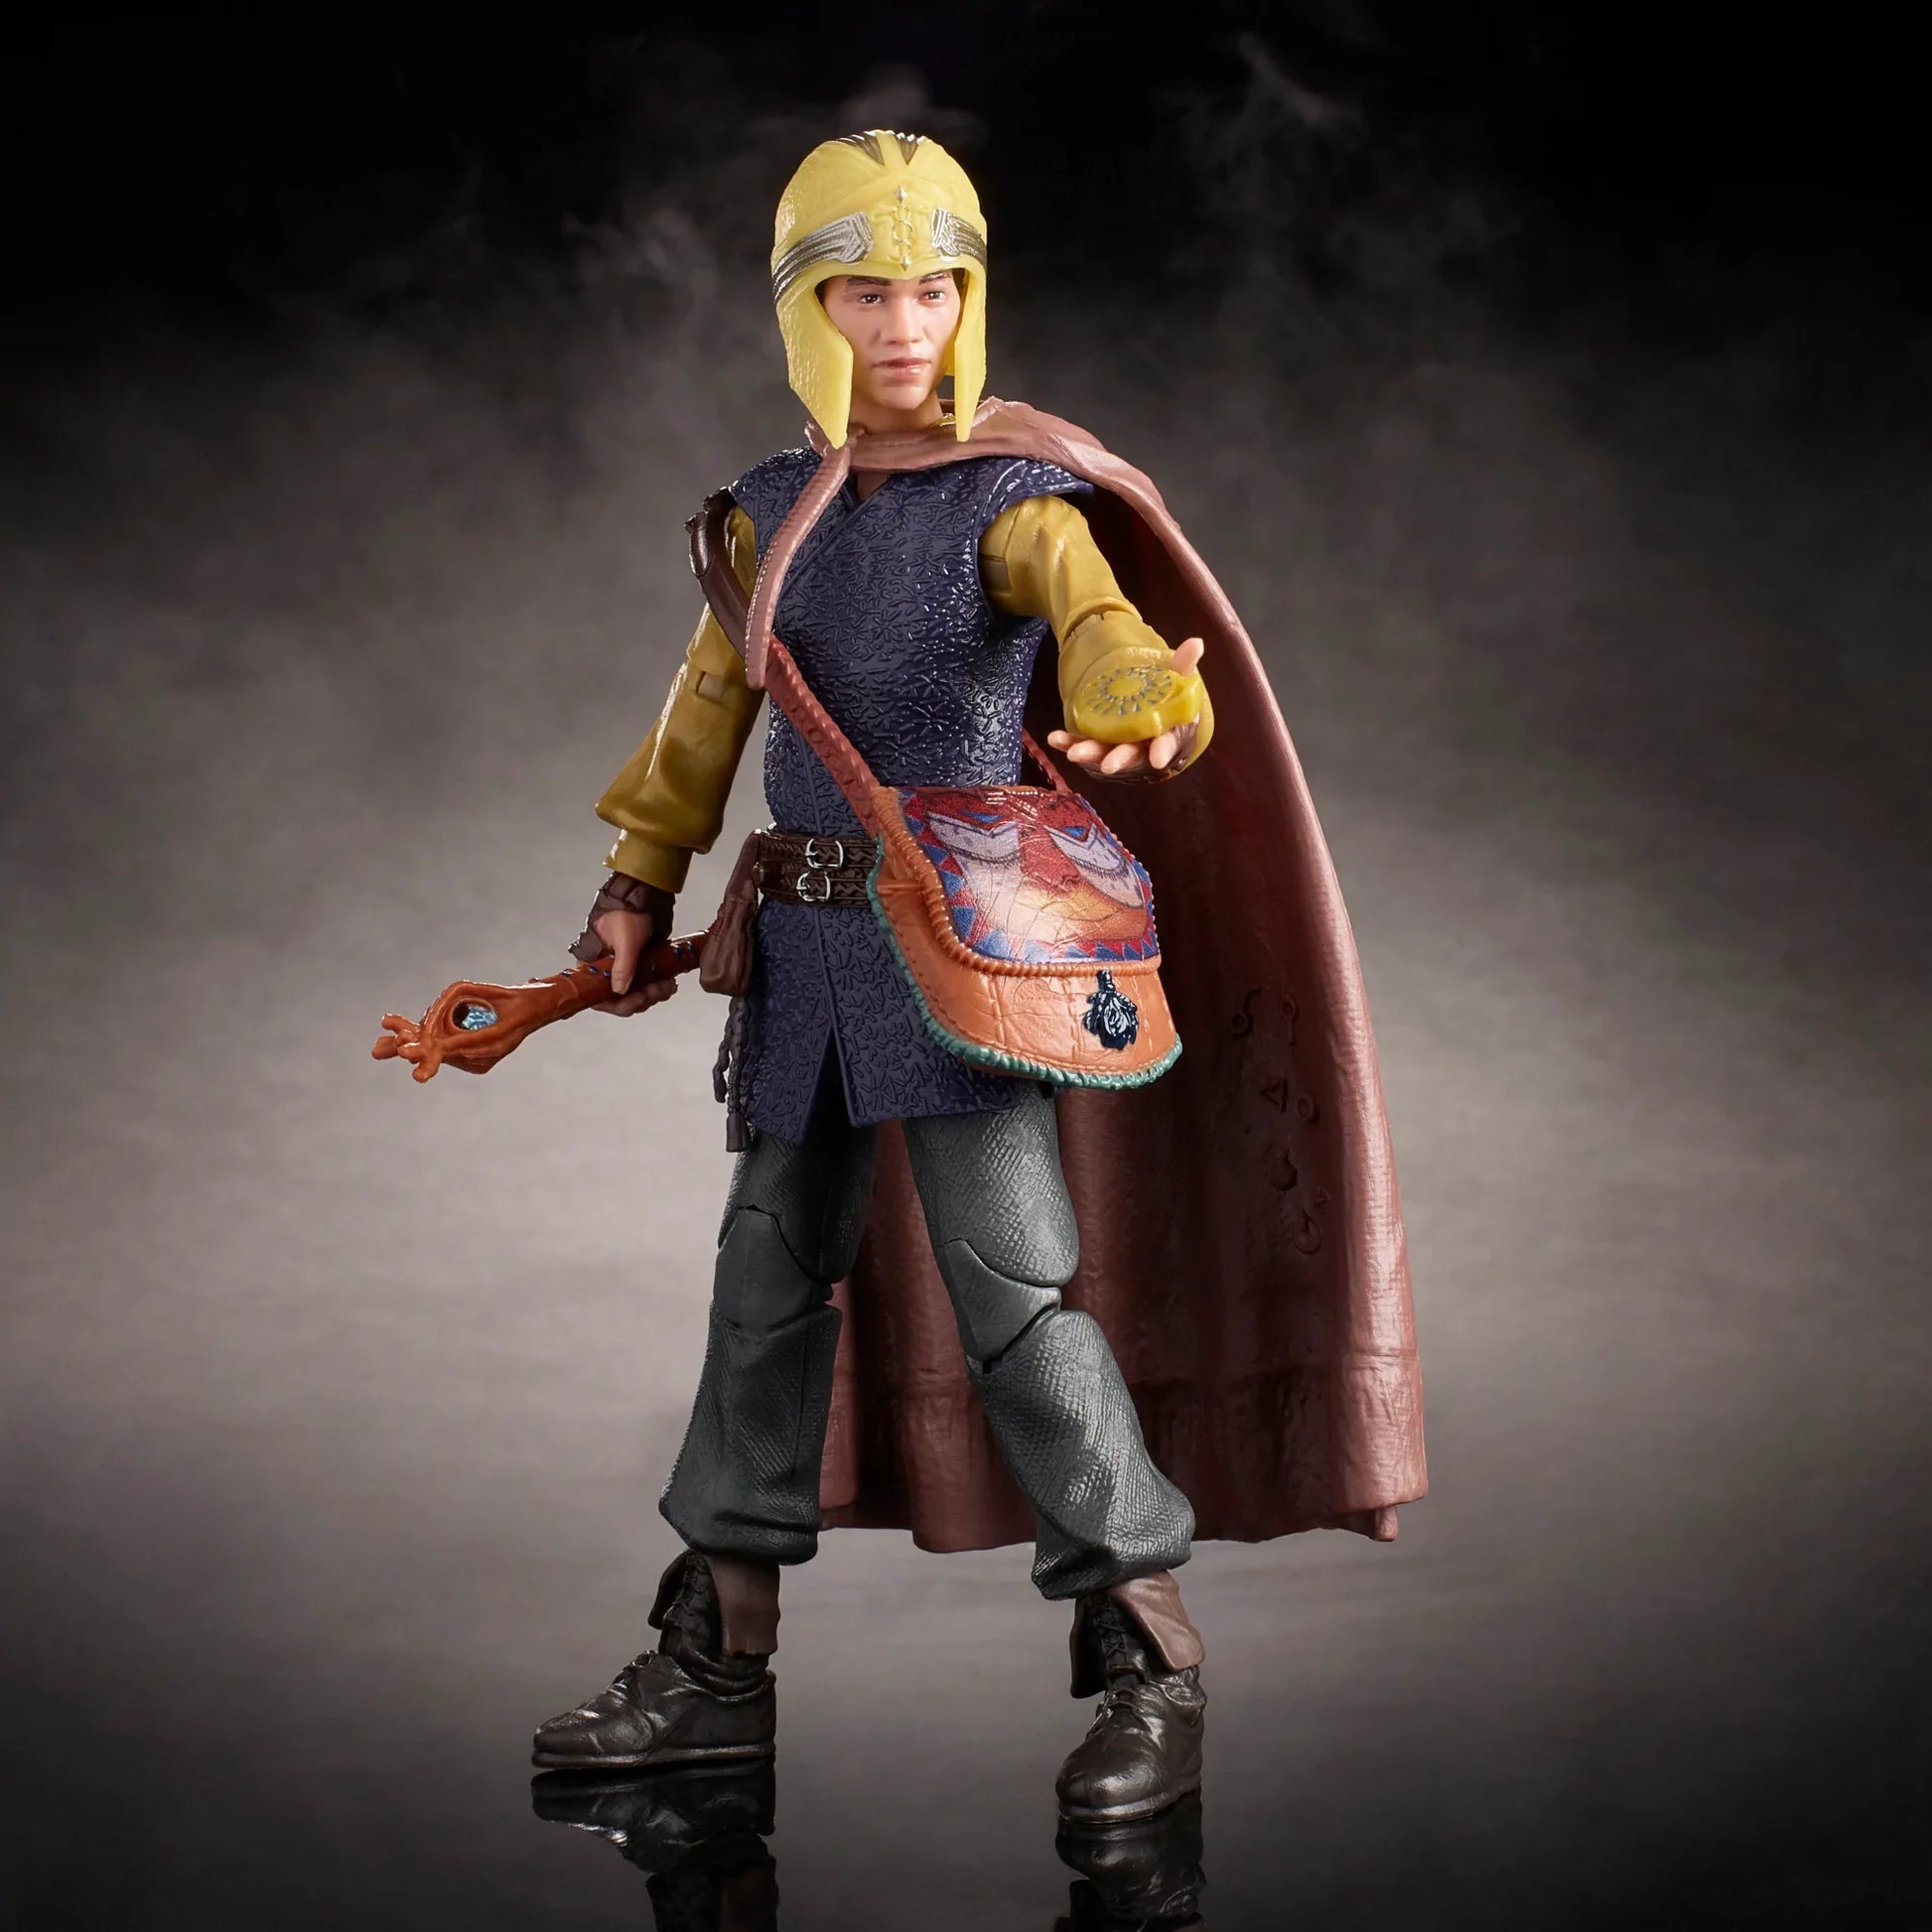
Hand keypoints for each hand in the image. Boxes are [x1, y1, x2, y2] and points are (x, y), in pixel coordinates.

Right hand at [593, 907, 678, 1015]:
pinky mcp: (639, 965)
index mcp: (593, 964)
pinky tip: (670, 981)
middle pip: (621, 999)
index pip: (599, 997)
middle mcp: (606, 970)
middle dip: (643, 998)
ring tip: (669, 985)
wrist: (645, 894)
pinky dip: (659, 986)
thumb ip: (623, 966)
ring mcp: (624, 968)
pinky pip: (647, 985)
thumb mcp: (626, 940)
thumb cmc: (628, 911)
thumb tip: (619, 991)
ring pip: (637, 993)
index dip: (618, 1004)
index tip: (638, 999)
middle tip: (659, 990)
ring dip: (654, 993)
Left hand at [1049, 636, 1204, 775]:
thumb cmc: (1164, 693)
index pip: (1164, 743)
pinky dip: (1068, 741)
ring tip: (1073, 753)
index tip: (1158, 759)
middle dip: (1119, 759)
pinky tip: (1054, 738)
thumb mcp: (1174, 677)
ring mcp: (1116, 743)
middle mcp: (1140, 743)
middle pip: (1131, 754)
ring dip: (1089, 753)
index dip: (1162, 750)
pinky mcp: (1097, 739)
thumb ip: (1183, 665)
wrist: (1141, 696)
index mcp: (1163, 732)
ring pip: (1103, 752)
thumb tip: (1197, 642)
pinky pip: (1081, 741)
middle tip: (1108, 765)